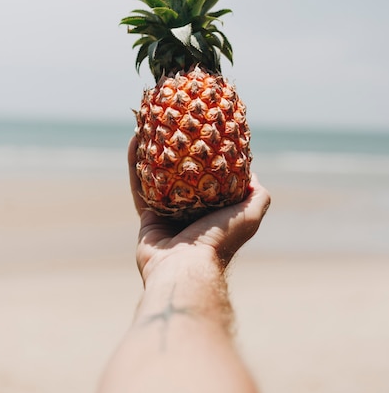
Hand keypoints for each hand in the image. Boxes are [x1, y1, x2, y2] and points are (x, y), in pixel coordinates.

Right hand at [128, 137, 270, 283]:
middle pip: (181, 172)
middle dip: (177, 149)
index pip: (210, 176)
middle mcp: (190, 210)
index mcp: (214, 210)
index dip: (207, 154)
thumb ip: (258, 197)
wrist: (185, 268)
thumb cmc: (219, 240)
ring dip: (154, 150)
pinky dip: (135, 162)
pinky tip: (135, 139)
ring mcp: (167, 212)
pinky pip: (139, 183)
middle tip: (175, 124)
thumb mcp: (250, 215)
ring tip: (152, 124)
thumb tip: (252, 174)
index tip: (205, 130)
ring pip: (157, 173)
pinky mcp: (146, 215)